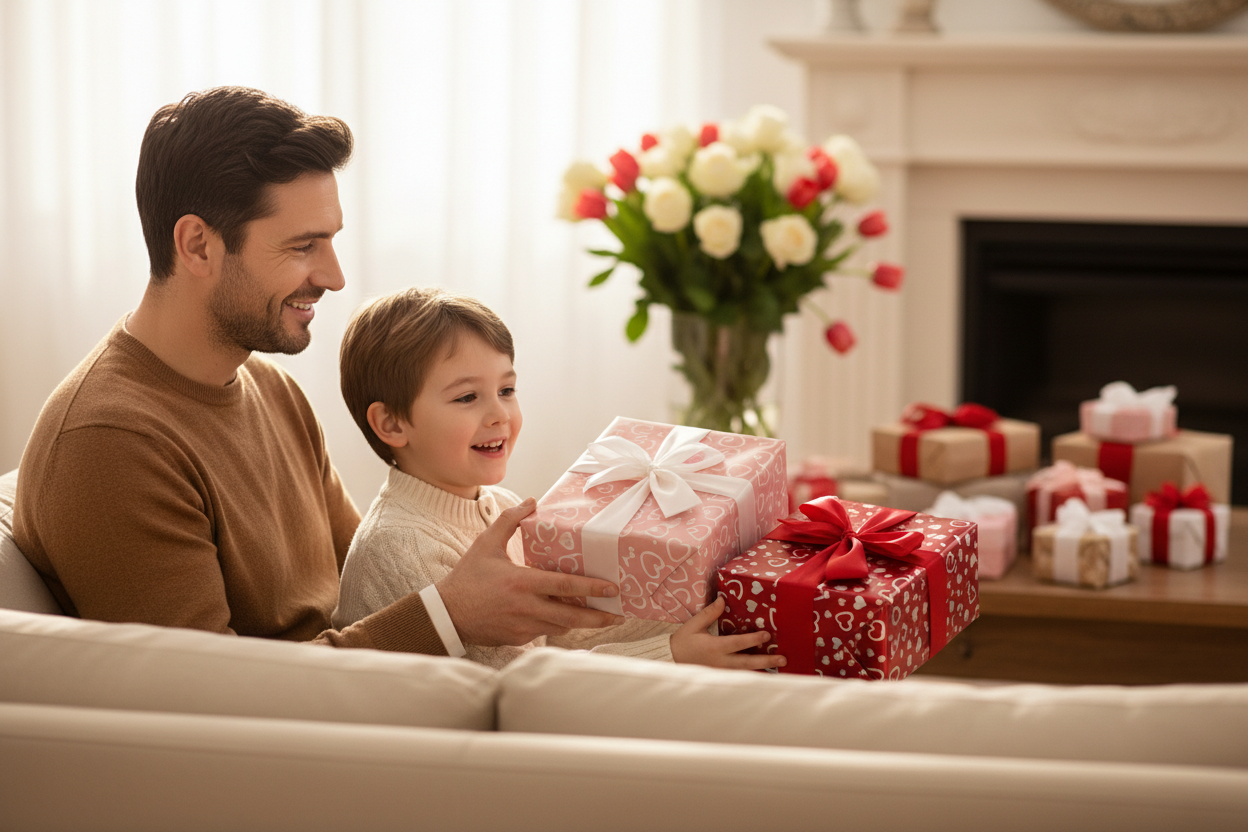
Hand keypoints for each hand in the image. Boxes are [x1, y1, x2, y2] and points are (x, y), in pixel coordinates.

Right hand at [436, 498, 624, 646]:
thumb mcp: (486, 543)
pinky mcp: (519, 639)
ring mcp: (524, 627)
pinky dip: (557, 626)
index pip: (566, 586)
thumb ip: (510, 520)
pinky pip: (545, 633)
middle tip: (619, 614)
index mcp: (523, 583)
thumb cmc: (468, 577)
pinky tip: (567, 619)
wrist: (446, 615)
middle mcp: (528, 608)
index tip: (613, 588)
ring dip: (581, 623)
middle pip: (573, 617)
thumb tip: (532, 501)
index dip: (593, 588)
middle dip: (599, 617)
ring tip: (602, 617)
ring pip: (562, 627)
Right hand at [669, 595, 785, 670]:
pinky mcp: (721, 676)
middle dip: (766, 661)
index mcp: (715, 648)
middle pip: (747, 663)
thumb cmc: (683, 641)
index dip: (753, 639)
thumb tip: (723, 599)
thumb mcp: (693, 625)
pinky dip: (752, 674)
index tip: (767, 635)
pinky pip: (739, 676)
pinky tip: (764, 672)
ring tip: (779, 668)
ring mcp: (722, 671)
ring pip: (746, 672)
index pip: (738, 644)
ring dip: (763, 670)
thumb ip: (709, 613)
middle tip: (783, 659)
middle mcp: (721, 662)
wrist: (671, 660)